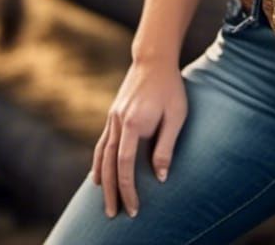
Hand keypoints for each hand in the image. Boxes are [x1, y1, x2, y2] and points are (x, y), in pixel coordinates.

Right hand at [91, 58, 187, 218]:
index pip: (125, 165)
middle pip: (109, 165)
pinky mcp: (113, 115)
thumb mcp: (176, 115)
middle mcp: (118, 122)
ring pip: (101, 155)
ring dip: (102, 180)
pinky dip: (98, 162)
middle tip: (113, 214)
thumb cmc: (170, 87)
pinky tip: (99, 175)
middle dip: (111, 192)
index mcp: (133, 123)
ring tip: (104, 200)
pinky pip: (102, 144)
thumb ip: (166, 146)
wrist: (153, 58)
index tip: (133, 207)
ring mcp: (113, 118)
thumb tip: (161, 177)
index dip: (128, 189)